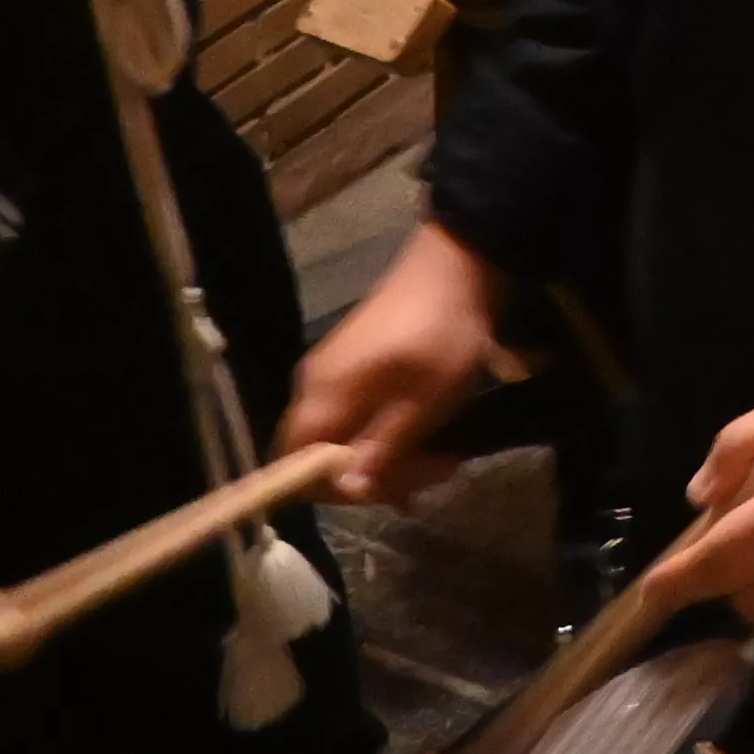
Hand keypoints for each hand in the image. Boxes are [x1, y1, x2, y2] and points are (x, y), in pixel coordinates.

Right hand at [278, 220, 521, 500]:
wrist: (457, 263)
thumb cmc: (442, 334)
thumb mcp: (424, 401)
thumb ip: (383, 448)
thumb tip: (349, 490)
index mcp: (323, 394)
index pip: (296, 465)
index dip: (337, 489)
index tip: (392, 489)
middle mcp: (316, 386)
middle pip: (323, 456)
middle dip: (379, 475)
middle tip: (439, 473)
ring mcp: (333, 374)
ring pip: (345, 438)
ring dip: (393, 458)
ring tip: (446, 460)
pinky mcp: (354, 367)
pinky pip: (358, 416)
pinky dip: (390, 435)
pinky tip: (430, 442)